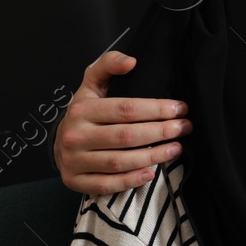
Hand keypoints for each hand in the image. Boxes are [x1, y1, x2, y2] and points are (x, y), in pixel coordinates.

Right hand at [55, 51, 190, 194]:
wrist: (61, 142)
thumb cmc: (85, 111)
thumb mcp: (92, 84)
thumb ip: (108, 65)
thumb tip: (131, 61)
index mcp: (81, 110)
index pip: (125, 109)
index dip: (156, 109)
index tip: (180, 108)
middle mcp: (75, 136)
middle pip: (126, 136)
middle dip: (161, 132)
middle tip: (184, 128)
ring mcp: (74, 160)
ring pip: (120, 161)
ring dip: (153, 157)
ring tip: (176, 148)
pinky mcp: (76, 181)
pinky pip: (107, 184)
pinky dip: (131, 180)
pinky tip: (151, 173)